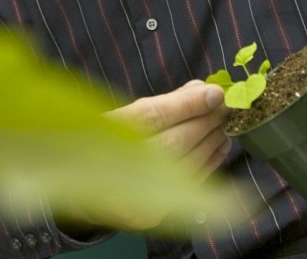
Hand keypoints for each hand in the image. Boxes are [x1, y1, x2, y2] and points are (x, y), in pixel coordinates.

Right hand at [62, 80, 230, 231]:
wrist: (82, 195)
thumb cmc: (105, 146)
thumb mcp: (123, 117)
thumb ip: (163, 104)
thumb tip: (202, 90)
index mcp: (101, 134)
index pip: (152, 117)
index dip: (187, 104)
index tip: (214, 93)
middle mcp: (114, 168)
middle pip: (173, 142)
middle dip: (204, 122)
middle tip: (224, 108)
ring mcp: (132, 198)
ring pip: (184, 165)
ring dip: (210, 141)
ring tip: (223, 125)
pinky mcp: (149, 216)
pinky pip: (186, 185)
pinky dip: (208, 162)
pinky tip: (219, 146)